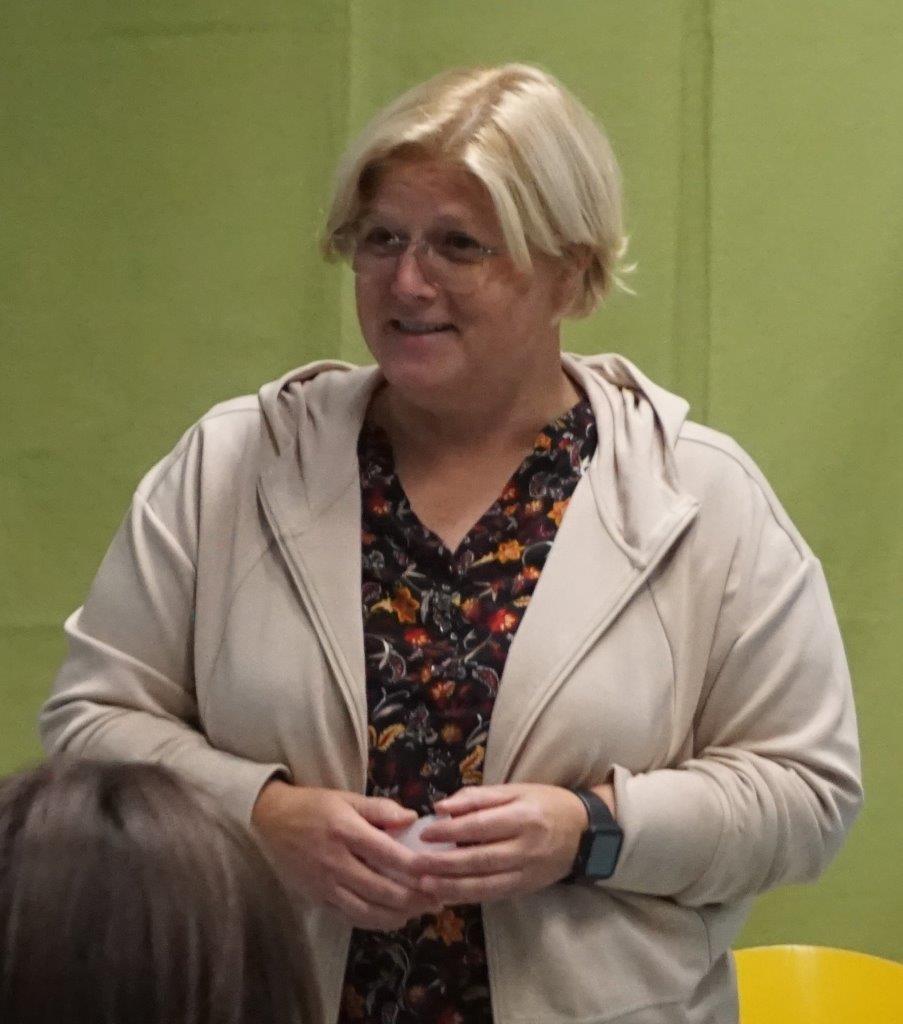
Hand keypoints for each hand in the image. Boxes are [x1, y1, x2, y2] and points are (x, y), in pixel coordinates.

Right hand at [252, 780, 443, 930]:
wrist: (271, 821)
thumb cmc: (315, 806)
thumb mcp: (347, 798)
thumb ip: (380, 809)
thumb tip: (412, 819)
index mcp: (345, 831)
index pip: (386, 853)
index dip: (414, 867)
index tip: (437, 872)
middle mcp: (335, 861)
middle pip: (380, 887)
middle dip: (412, 897)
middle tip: (438, 898)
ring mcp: (325, 884)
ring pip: (366, 909)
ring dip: (397, 914)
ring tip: (421, 912)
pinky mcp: (318, 898)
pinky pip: (350, 915)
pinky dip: (374, 921)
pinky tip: (394, 919)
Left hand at [408, 783, 594, 904]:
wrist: (583, 832)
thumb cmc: (545, 803)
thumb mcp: (516, 790)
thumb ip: (478, 797)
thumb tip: (442, 807)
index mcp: (523, 817)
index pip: (481, 826)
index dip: (451, 831)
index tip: (425, 832)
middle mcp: (525, 848)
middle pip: (479, 859)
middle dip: (443, 864)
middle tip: (414, 865)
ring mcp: (526, 872)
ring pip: (484, 884)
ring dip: (451, 887)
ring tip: (423, 885)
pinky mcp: (524, 888)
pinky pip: (491, 895)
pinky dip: (467, 897)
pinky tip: (445, 895)